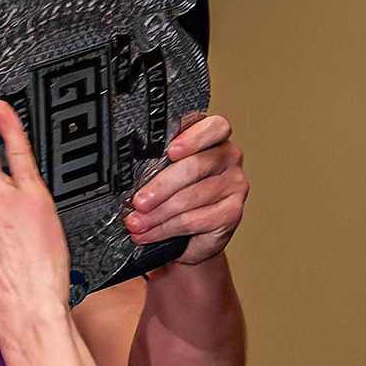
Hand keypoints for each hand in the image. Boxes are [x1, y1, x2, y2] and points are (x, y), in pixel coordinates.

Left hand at [124, 112, 247, 267]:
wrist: (191, 238)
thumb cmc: (178, 200)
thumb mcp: (167, 177)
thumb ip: (158, 168)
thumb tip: (131, 179)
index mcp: (213, 139)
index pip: (213, 127)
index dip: (193, 137)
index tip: (170, 151)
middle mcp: (228, 157)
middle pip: (195, 167)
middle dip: (161, 186)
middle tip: (138, 201)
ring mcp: (234, 184)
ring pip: (190, 198)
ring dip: (157, 214)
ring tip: (136, 222)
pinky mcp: (231, 213)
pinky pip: (193, 220)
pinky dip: (165, 229)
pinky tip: (149, 233)